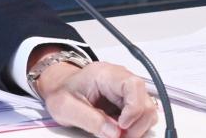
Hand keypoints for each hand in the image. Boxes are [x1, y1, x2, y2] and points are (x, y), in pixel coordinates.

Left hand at [35, 61, 158, 137]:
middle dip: (137, 124)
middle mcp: (119, 80)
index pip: (133, 85)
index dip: (134, 108)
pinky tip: (119, 131)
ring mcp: (125, 92)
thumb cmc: (60, 93)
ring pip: (147, 111)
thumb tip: (114, 133)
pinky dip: (134, 128)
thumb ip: (89, 119)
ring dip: (138, 128)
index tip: (122, 126)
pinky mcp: (126, 103)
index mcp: (104, 74)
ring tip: (118, 135)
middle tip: (120, 136)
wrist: (58, 89)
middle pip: (145, 101)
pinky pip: (140, 117)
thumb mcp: (65, 107)